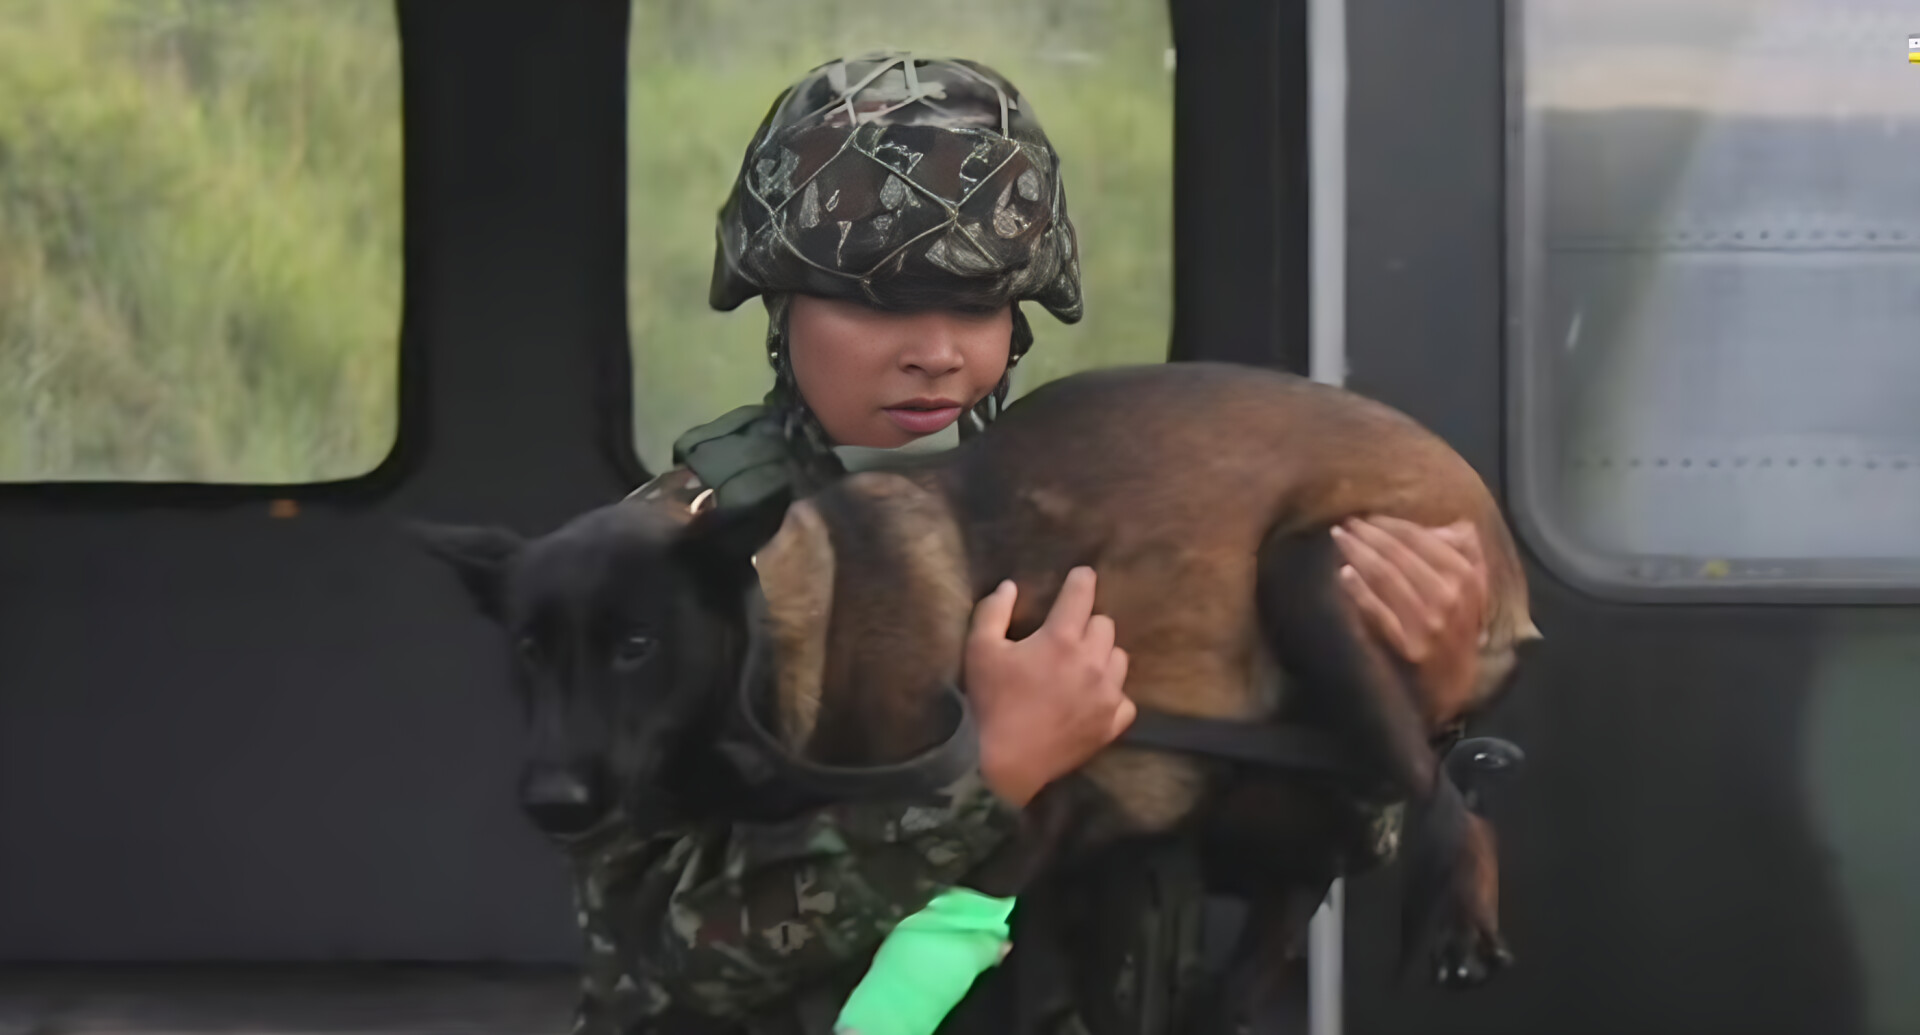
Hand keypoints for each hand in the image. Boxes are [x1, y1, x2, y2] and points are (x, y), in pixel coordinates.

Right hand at [962, 567, 1135, 807]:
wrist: (1006, 764)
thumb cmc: (990, 703)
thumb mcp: (979, 651)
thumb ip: (993, 611)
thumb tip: (1010, 586)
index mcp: (1061, 638)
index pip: (1082, 594)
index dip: (1082, 581)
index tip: (1081, 577)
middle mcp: (1092, 662)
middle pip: (1104, 625)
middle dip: (1086, 624)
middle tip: (1066, 637)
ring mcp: (1107, 694)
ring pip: (1119, 658)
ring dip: (1103, 656)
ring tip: (1082, 667)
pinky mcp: (1112, 724)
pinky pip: (1125, 699)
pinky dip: (1112, 695)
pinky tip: (1092, 699)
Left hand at [1331, 516, 1488, 705]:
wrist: (1455, 682)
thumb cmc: (1460, 626)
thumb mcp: (1475, 587)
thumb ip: (1465, 551)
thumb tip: (1440, 526)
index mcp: (1466, 577)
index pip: (1423, 539)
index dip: (1391, 524)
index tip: (1368, 516)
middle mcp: (1448, 596)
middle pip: (1399, 555)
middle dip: (1368, 534)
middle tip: (1346, 522)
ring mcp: (1427, 622)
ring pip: (1385, 577)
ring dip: (1358, 554)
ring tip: (1339, 538)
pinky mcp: (1407, 645)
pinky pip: (1377, 611)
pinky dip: (1358, 590)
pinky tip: (1343, 574)